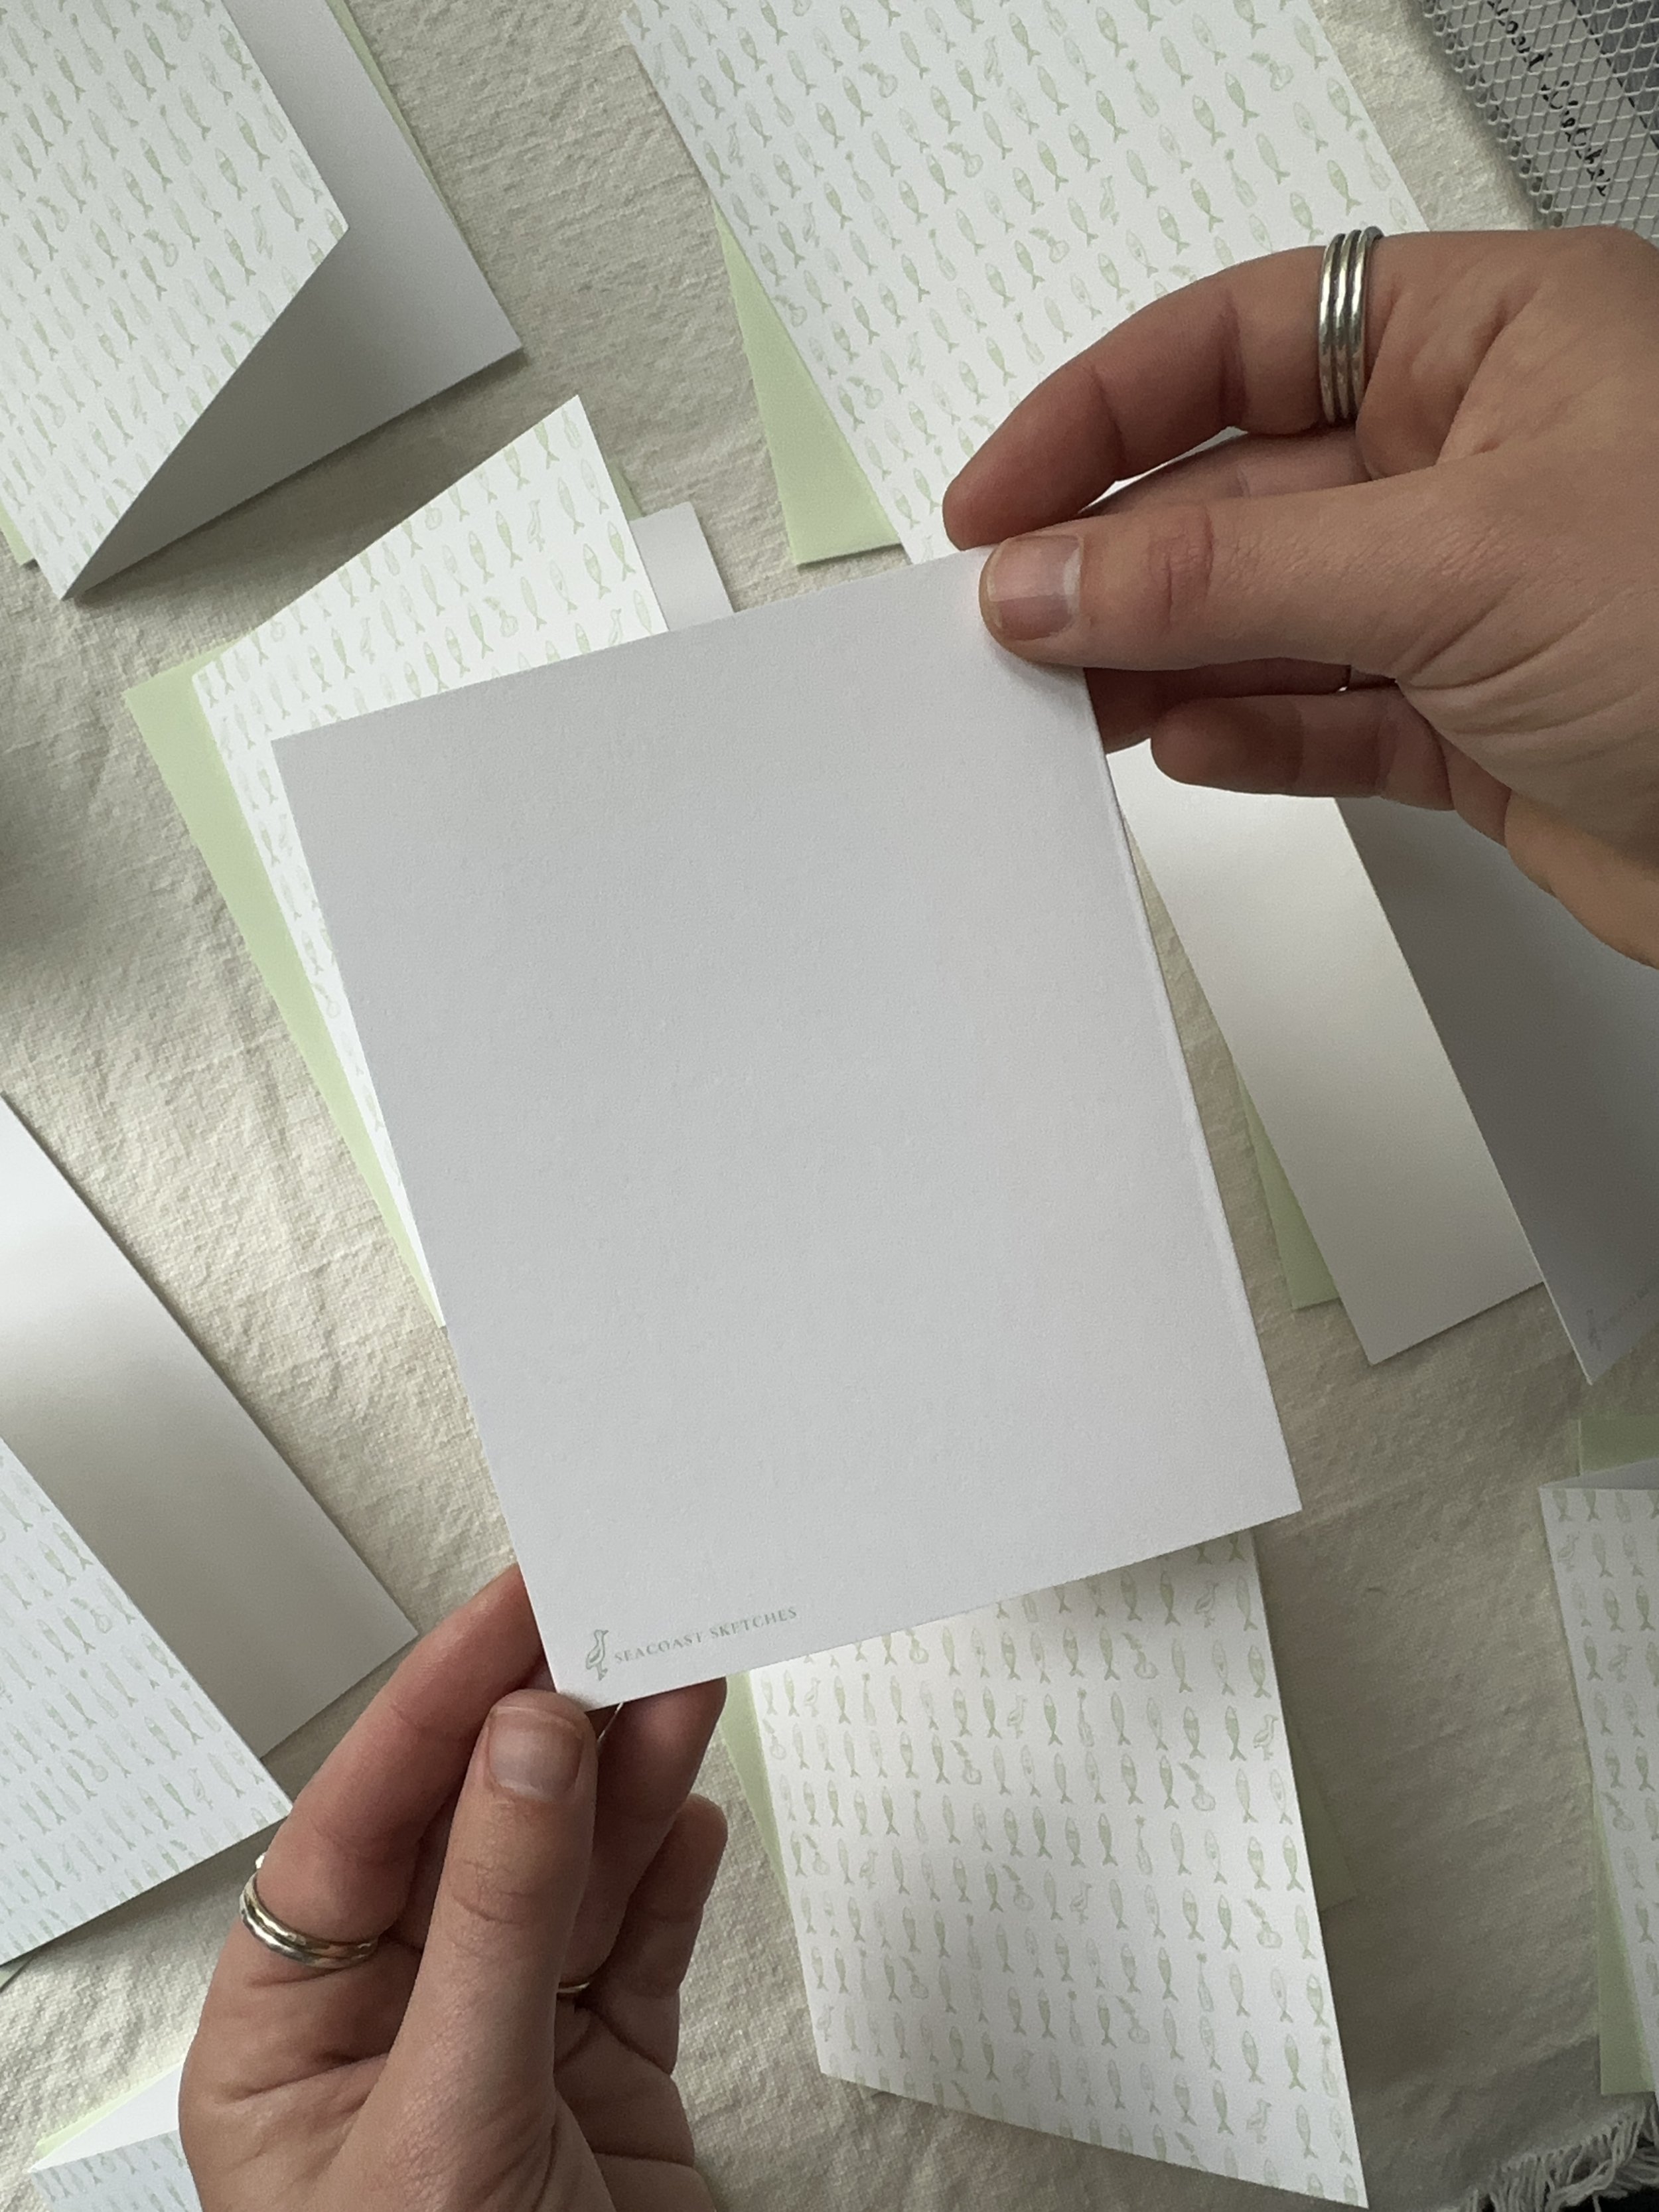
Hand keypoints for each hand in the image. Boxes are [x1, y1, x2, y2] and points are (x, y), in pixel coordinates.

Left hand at [181, 1568, 726, 2210]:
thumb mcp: (448, 2120)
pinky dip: (676, 1870)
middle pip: (480, 1833)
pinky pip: (642, 1944)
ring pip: (574, 1874)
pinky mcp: (606, 2079)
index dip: (438, 1703)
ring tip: (683, 1678)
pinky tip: (695, 1798)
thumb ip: (498, 1920)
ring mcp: (509, 2049)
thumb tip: (528, 1741)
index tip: (513, 1605)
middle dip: (553, 1726)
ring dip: (631, 1775)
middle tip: (619, 1617)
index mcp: (291, 2038)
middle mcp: (398, 2027)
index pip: (359, 1825)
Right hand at [944, 228, 1658, 965]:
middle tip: (1013, 622)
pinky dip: (1254, 736)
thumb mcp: (1450, 561)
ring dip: (1169, 656)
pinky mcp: (1480, 720)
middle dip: (1124, 556)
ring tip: (1069, 697)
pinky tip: (1188, 744)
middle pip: (1242, 485)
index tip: (996, 497)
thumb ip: (1227, 570)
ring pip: (1273, 613)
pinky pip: (1328, 718)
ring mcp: (1477, 593)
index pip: (1243, 339)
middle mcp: (1480, 457)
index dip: (1102, 410)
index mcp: (1492, 340)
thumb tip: (1053, 576)